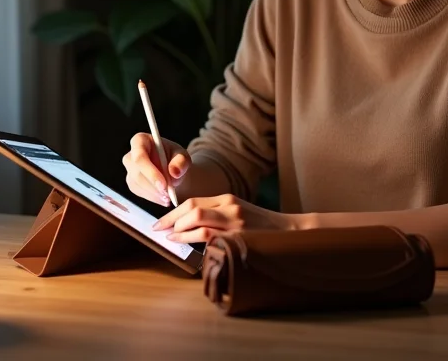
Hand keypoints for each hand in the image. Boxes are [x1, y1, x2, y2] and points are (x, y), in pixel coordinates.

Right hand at [122, 132, 189, 207]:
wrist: (174, 170)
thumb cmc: (176, 158)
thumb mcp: (183, 156)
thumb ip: (181, 162)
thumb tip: (174, 172)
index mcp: (141, 140)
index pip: (139, 156)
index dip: (150, 171)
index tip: (163, 184)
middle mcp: (131, 155)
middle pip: (137, 173)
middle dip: (153, 186)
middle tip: (168, 194)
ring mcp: (130, 170)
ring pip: (138, 185)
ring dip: (154, 194)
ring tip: (169, 197)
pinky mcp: (132, 183)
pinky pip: (140, 193)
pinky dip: (153, 198)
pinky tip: (164, 199)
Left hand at [152, 194, 295, 242]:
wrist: (289, 231)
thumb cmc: (261, 225)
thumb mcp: (238, 212)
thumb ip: (216, 214)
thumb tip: (187, 224)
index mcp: (228, 199)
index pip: (193, 202)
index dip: (173, 212)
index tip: (160, 222)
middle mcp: (230, 208)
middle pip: (192, 210)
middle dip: (172, 221)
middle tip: (159, 231)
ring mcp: (236, 223)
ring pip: (199, 224)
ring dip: (180, 233)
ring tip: (170, 239)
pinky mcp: (240, 238)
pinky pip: (212, 240)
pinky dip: (197, 243)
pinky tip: (190, 248)